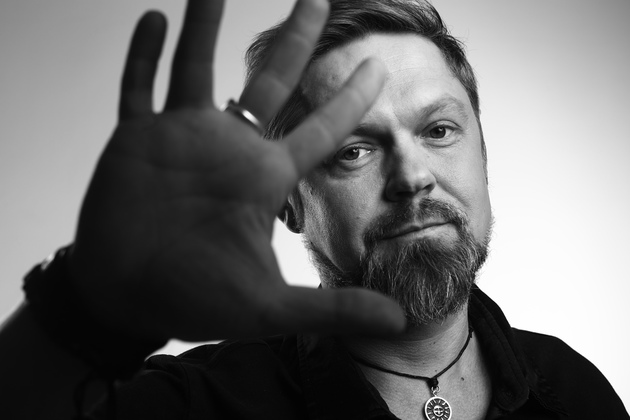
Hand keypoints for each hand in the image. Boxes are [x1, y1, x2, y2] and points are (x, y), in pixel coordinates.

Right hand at [69, 0, 404, 341]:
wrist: (128, 299)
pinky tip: (153, 20)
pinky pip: (139, 88)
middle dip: (294, 39)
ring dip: (204, 26)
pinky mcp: (135, 140)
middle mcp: (228, 148)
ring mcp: (180, 139)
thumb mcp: (271, 308)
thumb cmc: (196, 300)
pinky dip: (143, 56)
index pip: (320, 128)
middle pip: (271, 81)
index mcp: (264, 177)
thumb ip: (333, 311)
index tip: (377, 65)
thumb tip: (398, 323)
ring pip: (196, 67)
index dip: (351, 97)